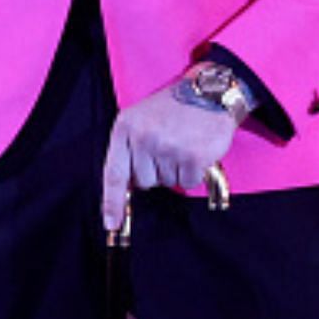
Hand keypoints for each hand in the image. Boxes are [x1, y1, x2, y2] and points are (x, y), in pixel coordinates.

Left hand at [100, 79, 238, 231]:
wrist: (206, 93)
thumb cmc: (171, 109)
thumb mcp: (139, 120)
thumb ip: (129, 149)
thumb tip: (127, 187)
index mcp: (124, 129)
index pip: (113, 173)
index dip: (112, 202)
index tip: (111, 225)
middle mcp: (143, 139)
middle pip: (144, 182)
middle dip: (155, 173)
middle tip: (167, 150)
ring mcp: (167, 148)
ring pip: (167, 183)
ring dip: (176, 172)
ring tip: (181, 146)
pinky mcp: (192, 157)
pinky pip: (188, 183)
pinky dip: (193, 174)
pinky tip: (195, 152)